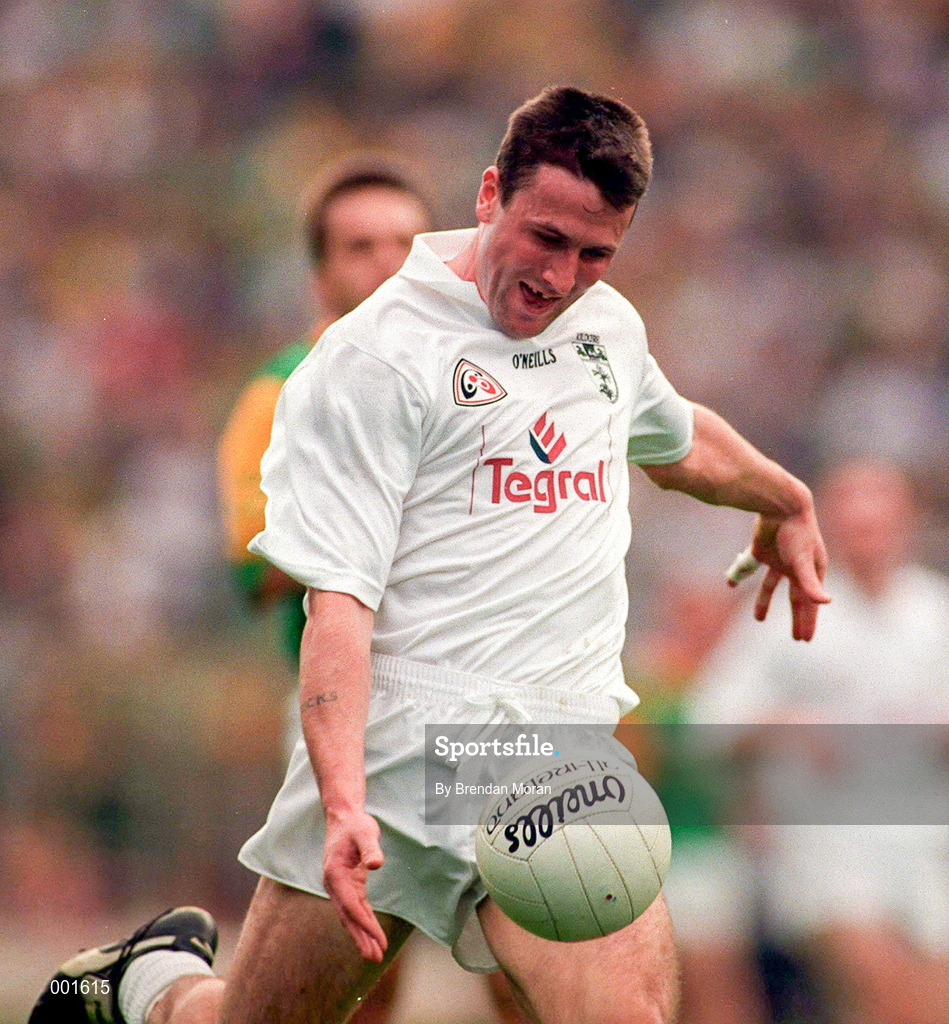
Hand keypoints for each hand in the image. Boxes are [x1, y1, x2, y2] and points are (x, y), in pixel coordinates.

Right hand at [322, 810, 386, 961]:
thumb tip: (377, 864)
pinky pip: (356, 908)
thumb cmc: (356, 824)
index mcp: (335, 874)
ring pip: (351, 916)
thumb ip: (371, 848)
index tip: (378, 939)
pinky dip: (364, 922)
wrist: (344, 818)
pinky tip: (372, 934)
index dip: (365, 924)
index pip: (351, 905)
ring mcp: (339, 886)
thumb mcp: (366, 833)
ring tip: (375, 955)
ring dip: (362, 935)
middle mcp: (334, 884)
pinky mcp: (348, 885)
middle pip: (348, 917)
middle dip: (361, 938)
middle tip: (375, 958)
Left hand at [730, 505, 829, 640]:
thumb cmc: (797, 532)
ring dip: (764, 601)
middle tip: (796, 638)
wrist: (780, 504)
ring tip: (758, 620)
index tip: (805, 639)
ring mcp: (778, 559)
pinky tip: (730, 583)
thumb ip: (810, 583)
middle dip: (796, 618)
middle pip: (795, 598)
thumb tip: (827, 602)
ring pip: (770, 585)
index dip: (808, 621)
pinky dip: (739, 575)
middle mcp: (796, 567)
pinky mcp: (760, 550)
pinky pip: (748, 566)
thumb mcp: (803, 560)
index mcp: (812, 570)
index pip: (810, 603)